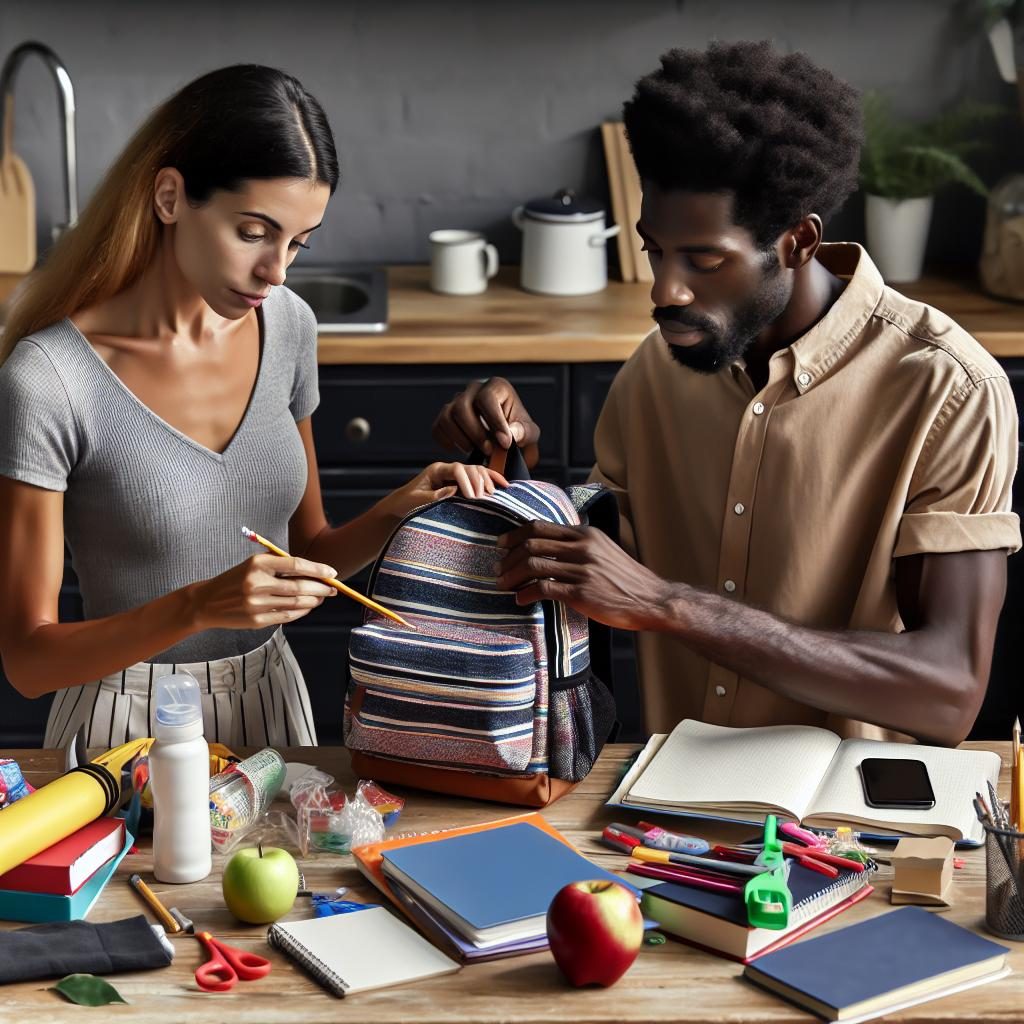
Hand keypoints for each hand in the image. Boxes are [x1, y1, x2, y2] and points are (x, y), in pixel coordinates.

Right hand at [189, 554, 338, 630]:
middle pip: (300, 586)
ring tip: (321, 597)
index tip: (331, 572)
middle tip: (333, 588)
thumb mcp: (252, 564)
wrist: (207, 602)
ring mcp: (257, 604)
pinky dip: (302, 611)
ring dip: (314, 600)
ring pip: (296, 603)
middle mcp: (257, 583)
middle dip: (321, 588)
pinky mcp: (257, 620)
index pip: (295, 565)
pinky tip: (308, 606)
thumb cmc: (235, 580)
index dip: (317, 569)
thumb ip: (279, 564)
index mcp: (257, 564)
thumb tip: (313, 570)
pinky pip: (288, 616)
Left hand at [379, 462, 507, 521]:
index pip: (457, 469)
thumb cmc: (406, 503)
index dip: (467, 482)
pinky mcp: (463, 481)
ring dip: (487, 481)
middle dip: (479, 483)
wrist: (402, 504)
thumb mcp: (417, 501)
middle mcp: (448, 469)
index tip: (472, 497)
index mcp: (436, 470)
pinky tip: (504, 485)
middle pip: (470, 468)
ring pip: (478, 471)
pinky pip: (480, 477)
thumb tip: (454, 490)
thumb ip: (434, 496)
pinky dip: (492, 480)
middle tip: (483, 499)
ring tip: (492, 495)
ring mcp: (456, 474)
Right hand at [432, 377, 539, 466]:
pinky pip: (438, 427)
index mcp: (496, 387)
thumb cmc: (518, 433)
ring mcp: (456, 401)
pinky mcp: (445, 417)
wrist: (506, 441)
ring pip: (447, 416)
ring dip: (460, 438)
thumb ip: (523, 432)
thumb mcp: (529, 433)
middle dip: (475, 432)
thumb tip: (511, 432)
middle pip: (462, 406)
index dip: (495, 421)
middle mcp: (474, 389)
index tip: (504, 443)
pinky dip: (446, 441)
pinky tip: (460, 449)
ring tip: (475, 450)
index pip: (487, 398)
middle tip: (489, 450)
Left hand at [496, 521, 672, 630]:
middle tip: (498, 569)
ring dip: (512, 576)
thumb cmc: (626, 579)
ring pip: (533, 565)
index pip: (540, 527)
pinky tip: (520, 600)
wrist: (652, 600)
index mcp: (586, 534)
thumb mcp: (604, 550)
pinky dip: (526, 594)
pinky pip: (544, 589)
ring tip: (503, 586)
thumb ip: (579, 545)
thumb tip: (548, 546)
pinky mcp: (582, 592)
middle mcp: (582, 547)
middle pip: (532, 544)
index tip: (501, 544)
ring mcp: (582, 569)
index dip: (515, 535)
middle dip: (508, 557)